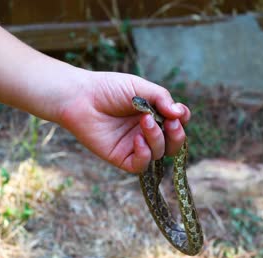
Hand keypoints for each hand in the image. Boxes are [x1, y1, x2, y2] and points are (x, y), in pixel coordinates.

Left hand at [58, 71, 190, 172]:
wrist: (80, 97)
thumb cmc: (108, 88)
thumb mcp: (140, 87)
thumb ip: (162, 98)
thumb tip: (180, 113)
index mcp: (153, 115)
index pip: (177, 124)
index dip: (182, 121)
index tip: (178, 113)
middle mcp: (146, 132)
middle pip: (173, 144)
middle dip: (177, 136)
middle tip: (170, 123)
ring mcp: (134, 146)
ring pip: (159, 153)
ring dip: (157, 138)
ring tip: (144, 121)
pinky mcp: (121, 157)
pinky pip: (141, 165)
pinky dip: (144, 155)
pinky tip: (137, 140)